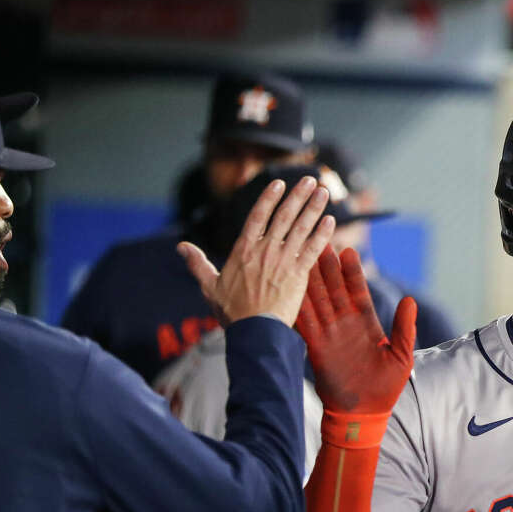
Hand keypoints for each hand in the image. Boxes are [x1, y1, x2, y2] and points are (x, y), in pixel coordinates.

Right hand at [179, 176, 333, 326]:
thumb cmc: (232, 312)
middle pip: (284, 216)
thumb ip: (197, 264)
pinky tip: (331, 220)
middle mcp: (265, 250)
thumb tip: (181, 247)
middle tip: (310, 180)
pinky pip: (313, 249)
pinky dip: (322, 234)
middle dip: (298, 196)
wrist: (254, 331)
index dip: (269, 197)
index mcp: (243, 250)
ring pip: (301, 228)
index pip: (257, 216)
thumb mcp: (209, 286)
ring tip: (324, 192)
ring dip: (313, 208)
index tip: (279, 182)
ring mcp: (283, 261)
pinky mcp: (299, 274)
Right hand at [297, 246, 416, 413]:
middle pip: (334, 291)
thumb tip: (410, 300)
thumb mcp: (402, 356)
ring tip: (302, 257)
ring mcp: (329, 336)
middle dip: (327, 268)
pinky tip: (290, 289)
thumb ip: (404, 328)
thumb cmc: (386, 388)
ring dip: (310, 281)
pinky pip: (305, 324)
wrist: (364, 416)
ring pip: (317, 302)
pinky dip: (298, 307)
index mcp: (367, 325)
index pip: (357, 292)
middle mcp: (345, 326)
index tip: (347, 251)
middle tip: (320, 243)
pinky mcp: (316, 349)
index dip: (352, 273)